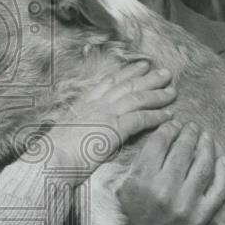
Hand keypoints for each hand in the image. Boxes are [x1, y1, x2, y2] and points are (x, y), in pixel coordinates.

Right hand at [48, 61, 175, 173]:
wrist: (52, 158)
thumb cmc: (57, 151)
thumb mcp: (67, 129)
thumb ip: (82, 122)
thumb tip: (89, 124)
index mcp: (85, 103)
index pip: (110, 82)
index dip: (128, 72)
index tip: (141, 66)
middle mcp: (97, 104)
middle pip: (127, 85)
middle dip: (148, 77)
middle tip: (164, 72)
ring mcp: (105, 114)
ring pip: (137, 98)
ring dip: (157, 94)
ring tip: (172, 91)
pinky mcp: (114, 128)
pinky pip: (140, 118)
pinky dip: (156, 116)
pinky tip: (168, 115)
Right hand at [118, 121, 224, 224]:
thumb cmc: (126, 217)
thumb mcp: (122, 187)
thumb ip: (138, 162)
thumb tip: (160, 137)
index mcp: (142, 180)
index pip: (160, 143)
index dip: (168, 129)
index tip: (172, 124)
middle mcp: (165, 191)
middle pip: (183, 150)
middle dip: (188, 133)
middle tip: (191, 126)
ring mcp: (186, 205)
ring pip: (203, 166)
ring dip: (207, 146)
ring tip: (206, 136)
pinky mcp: (200, 218)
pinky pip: (219, 190)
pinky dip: (224, 172)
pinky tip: (223, 158)